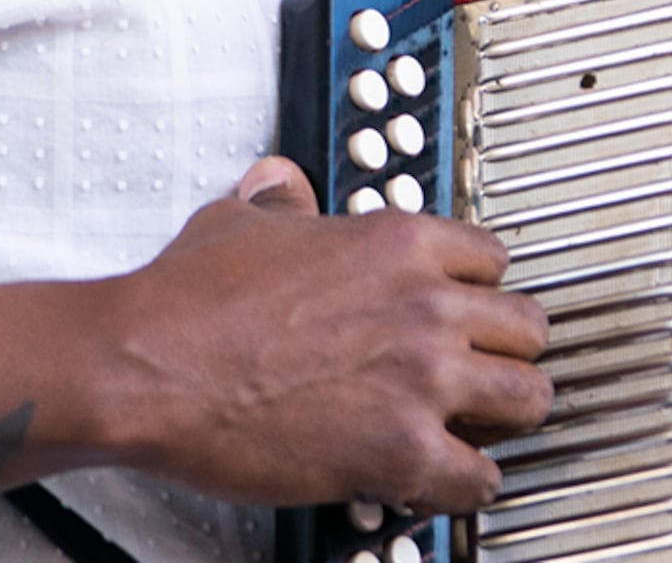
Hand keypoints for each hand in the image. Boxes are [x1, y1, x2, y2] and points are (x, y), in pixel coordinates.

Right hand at [95, 156, 552, 513]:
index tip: (467, 313)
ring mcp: (422, 379)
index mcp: (399, 244)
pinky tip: (441, 480)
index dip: (478, 291)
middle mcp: (426, 306)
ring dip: (502, 418)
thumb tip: (282, 188)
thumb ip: (283, 203)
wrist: (144, 367)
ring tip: (475, 429)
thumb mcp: (241, 221)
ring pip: (527, 399)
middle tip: (480, 373)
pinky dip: (467, 484)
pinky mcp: (402, 451)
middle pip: (527, 328)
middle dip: (505, 354)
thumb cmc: (184, 304)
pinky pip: (482, 478)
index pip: (493, 260)